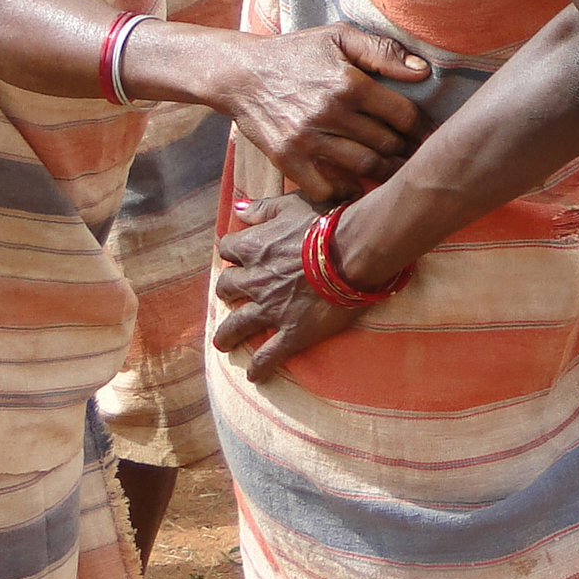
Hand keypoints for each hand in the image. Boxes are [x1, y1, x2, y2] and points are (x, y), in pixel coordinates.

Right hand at [212, 23, 429, 199]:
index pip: (403, 115)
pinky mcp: (287, 159)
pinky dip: (345, 191)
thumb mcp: (339, 37)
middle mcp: (331, 113)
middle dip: (409, 153)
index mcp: (349, 83)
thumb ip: (382, 51)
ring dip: (385, 174)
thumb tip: (423, 70)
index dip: (424, 128)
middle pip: (387, 144)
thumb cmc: (296, 52)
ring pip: (363, 167)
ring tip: (398, 174)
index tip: (433, 136)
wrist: (241, 74)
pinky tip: (357, 187)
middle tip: (421, 159)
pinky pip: (326, 188)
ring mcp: (308, 139)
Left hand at [212, 193, 367, 379]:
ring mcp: (271, 309)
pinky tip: (255, 375)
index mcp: (254, 248)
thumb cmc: (326, 222)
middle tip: (232, 297)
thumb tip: (238, 210)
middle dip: (227, 292)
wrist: (354, 251)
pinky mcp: (292, 332)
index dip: (232, 252)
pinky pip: (268, 356)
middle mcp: (255, 280)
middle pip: (225, 288)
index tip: (238, 256)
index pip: (227, 248)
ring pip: (236, 326)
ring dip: (227, 335)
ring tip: (225, 343)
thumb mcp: (292, 204)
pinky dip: (260, 367)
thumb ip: (262, 208)